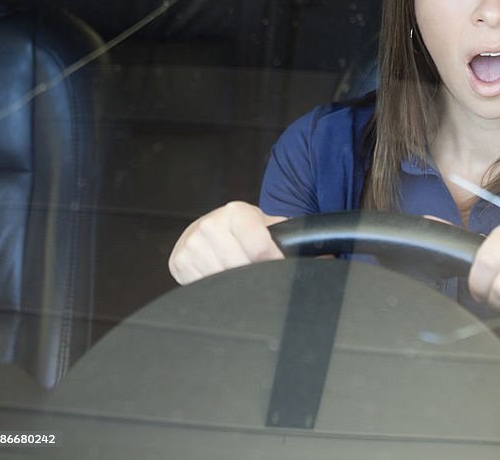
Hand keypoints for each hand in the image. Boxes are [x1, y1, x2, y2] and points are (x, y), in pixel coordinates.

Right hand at [168, 201, 286, 284]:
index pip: (259, 247)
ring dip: (233, 283)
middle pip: (239, 267)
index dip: (273, 262)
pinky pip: (202, 285)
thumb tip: (320, 255)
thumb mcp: (267, 225)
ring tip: (237, 270)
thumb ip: (289, 236)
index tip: (277, 265)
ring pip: (221, 279)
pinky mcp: (179, 261)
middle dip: (253, 274)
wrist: (212, 227)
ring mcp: (192, 243)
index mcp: (236, 212)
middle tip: (256, 271)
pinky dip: (214, 286)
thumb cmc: (245, 229)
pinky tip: (219, 274)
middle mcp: (210, 224)